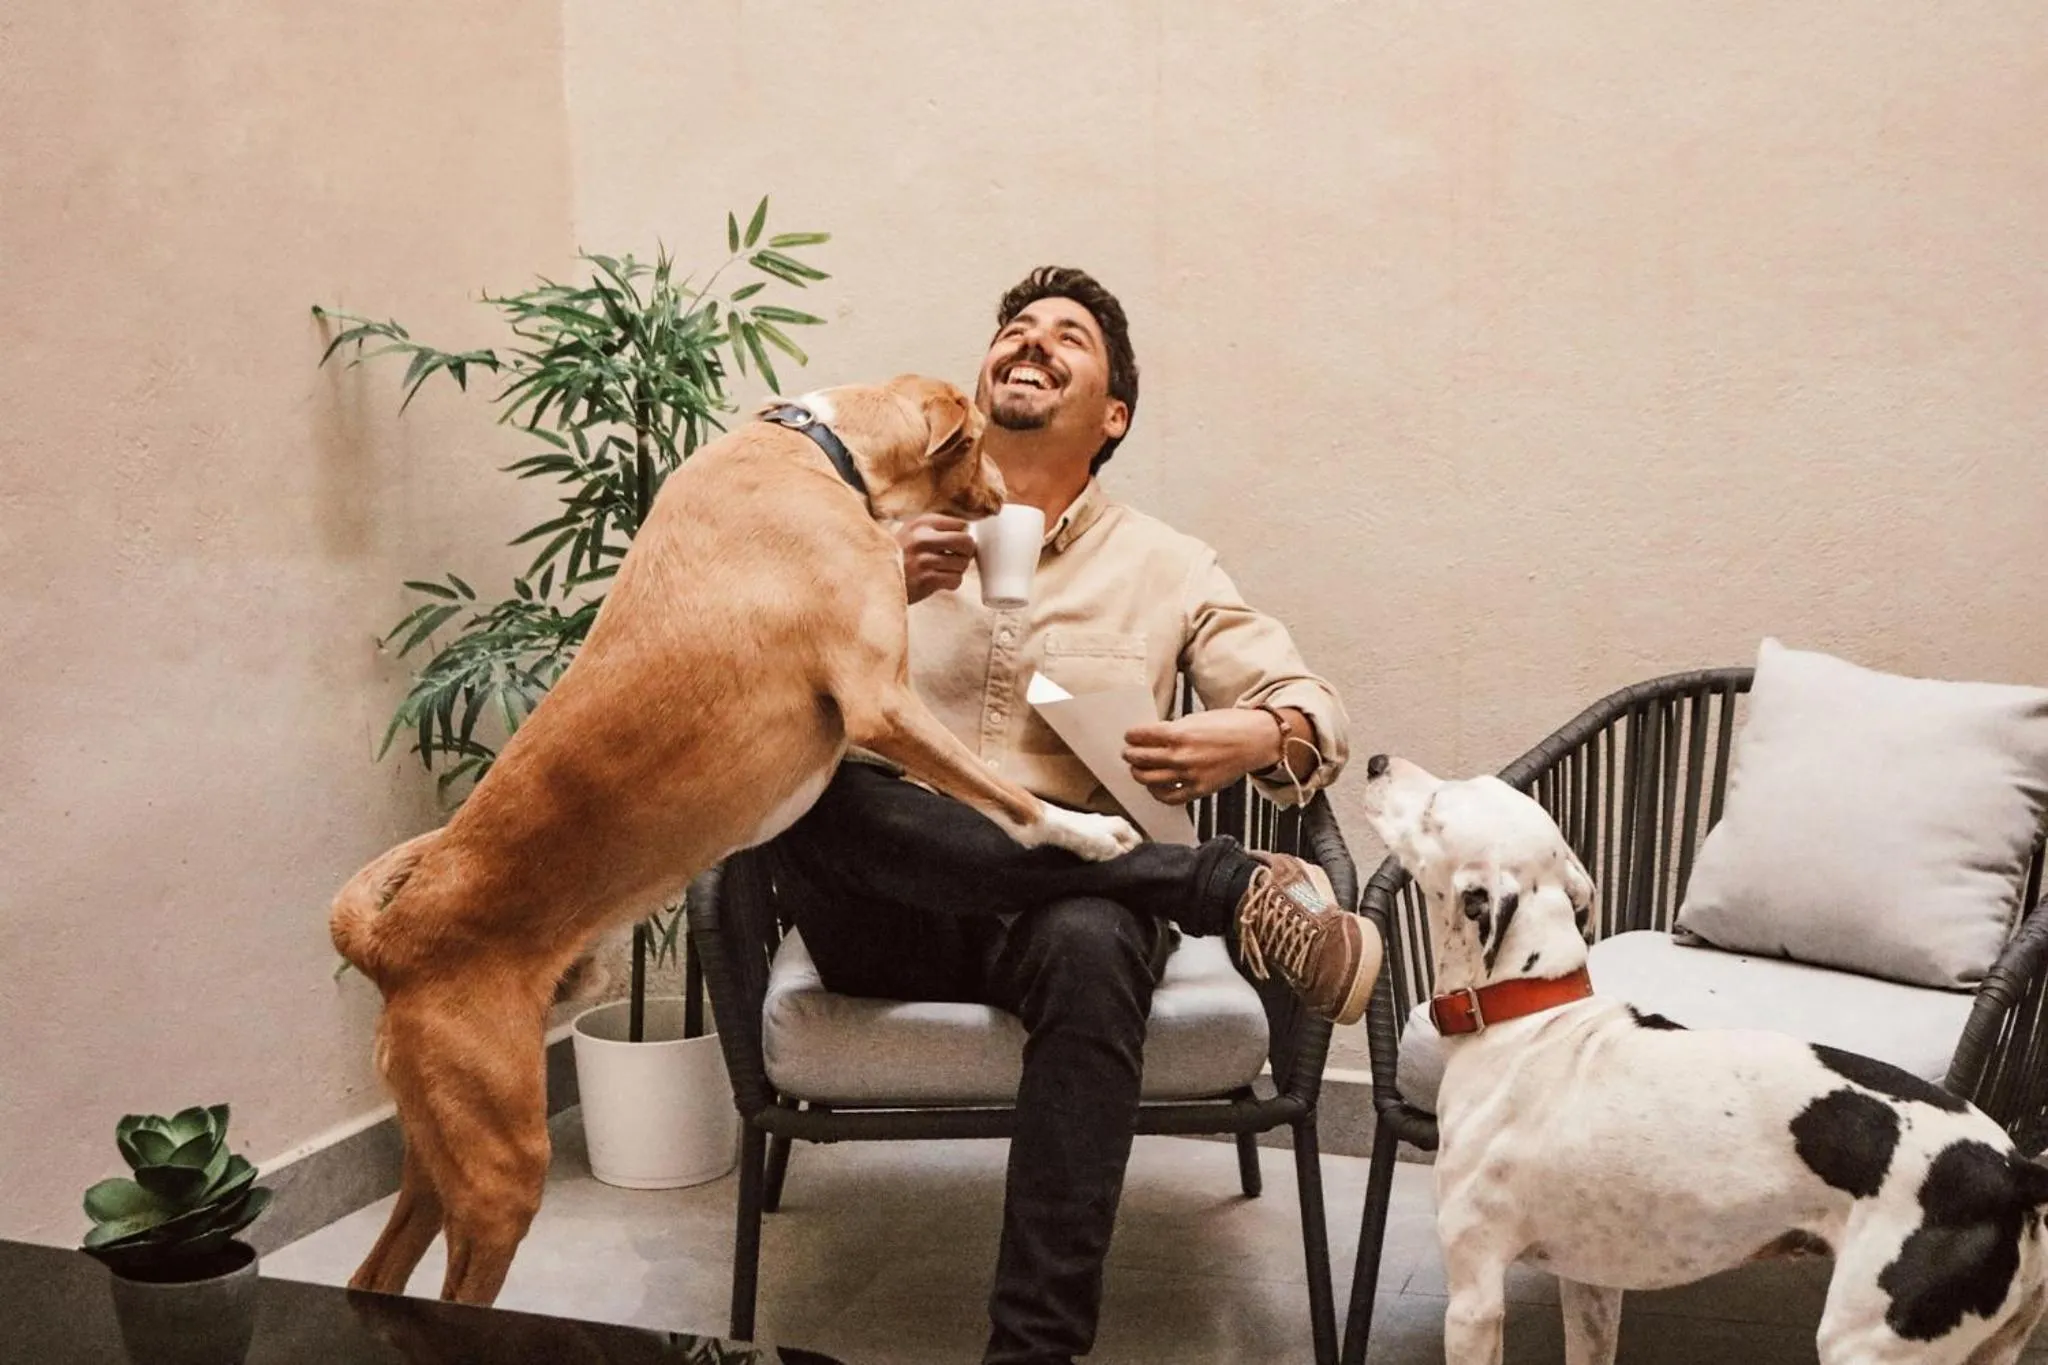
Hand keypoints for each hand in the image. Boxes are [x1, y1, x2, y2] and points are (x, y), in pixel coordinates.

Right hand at [896, 514, 976, 604]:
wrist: (877, 578)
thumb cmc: (902, 555)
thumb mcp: (914, 532)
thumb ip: (938, 529)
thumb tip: (971, 533)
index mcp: (922, 523)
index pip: (961, 525)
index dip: (962, 536)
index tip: (955, 545)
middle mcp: (922, 538)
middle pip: (966, 541)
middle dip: (967, 552)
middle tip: (958, 557)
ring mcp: (924, 559)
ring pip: (962, 563)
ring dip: (957, 569)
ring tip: (943, 570)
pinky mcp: (926, 579)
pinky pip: (955, 580)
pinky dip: (952, 582)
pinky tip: (940, 581)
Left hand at [1123, 709, 1281, 805]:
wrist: (1255, 741)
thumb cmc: (1230, 726)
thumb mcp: (1196, 719)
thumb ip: (1173, 730)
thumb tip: (1153, 738)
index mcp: (1179, 733)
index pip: (1141, 736)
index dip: (1131, 736)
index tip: (1129, 736)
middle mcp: (1181, 756)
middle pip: (1141, 759)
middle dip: (1131, 755)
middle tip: (1129, 753)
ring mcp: (1189, 775)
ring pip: (1149, 779)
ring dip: (1138, 774)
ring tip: (1138, 769)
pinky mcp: (1198, 790)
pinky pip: (1169, 797)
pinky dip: (1157, 793)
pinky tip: (1155, 787)